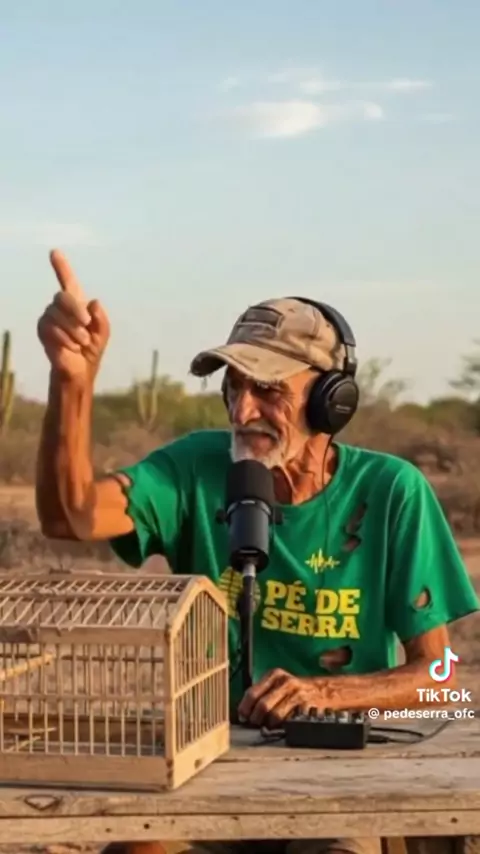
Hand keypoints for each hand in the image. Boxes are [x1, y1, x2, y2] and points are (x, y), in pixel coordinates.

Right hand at [37, 249, 109, 381]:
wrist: (80, 369)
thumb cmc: (91, 349)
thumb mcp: (102, 333)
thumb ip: (101, 319)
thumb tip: (93, 302)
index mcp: (76, 303)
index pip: (67, 280)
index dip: (61, 266)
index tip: (54, 252)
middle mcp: (60, 306)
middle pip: (63, 296)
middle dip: (76, 310)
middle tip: (87, 324)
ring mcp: (49, 316)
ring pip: (57, 314)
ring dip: (74, 330)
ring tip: (82, 343)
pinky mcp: (42, 329)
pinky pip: (52, 328)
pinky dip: (66, 338)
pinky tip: (72, 347)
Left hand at [238, 668, 323, 728]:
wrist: (324, 691)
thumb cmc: (296, 691)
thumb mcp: (279, 684)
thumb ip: (262, 693)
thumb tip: (243, 712)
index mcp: (275, 675)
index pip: (252, 692)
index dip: (245, 708)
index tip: (243, 717)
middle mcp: (285, 682)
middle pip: (262, 705)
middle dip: (256, 719)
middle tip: (257, 724)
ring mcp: (297, 694)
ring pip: (274, 715)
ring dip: (269, 725)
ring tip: (270, 725)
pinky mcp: (306, 707)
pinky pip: (288, 721)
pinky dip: (282, 726)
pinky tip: (283, 725)